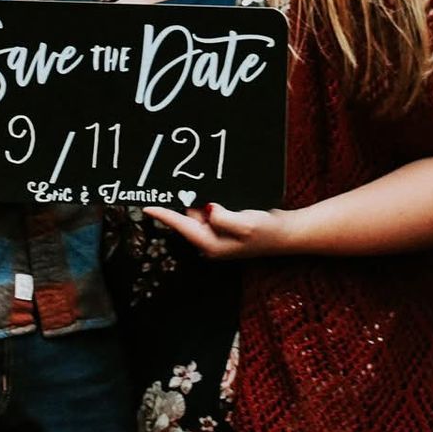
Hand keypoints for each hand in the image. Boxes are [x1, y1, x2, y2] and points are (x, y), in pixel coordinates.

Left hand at [142, 203, 294, 259]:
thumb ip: (222, 217)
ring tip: (213, 193)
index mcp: (210, 244)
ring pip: (199, 213)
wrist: (286, 234)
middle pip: (188, 218)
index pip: (182, 226)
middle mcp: (210, 241)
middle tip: (189, 187)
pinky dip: (211, 204)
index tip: (146, 207)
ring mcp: (217, 236)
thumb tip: (206, 209)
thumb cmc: (266, 232)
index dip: (164, 215)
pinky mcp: (224, 228)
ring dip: (201, 202)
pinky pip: (210, 213)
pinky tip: (220, 198)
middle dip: (186, 203)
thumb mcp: (244, 224)